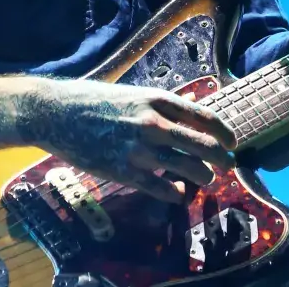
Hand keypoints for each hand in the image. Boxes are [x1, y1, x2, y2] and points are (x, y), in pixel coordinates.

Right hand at [15, 78, 235, 203]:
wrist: (56, 112)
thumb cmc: (94, 99)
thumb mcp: (133, 93)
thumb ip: (162, 105)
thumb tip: (191, 112)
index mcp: (156, 100)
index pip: (204, 117)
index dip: (224, 132)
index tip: (232, 142)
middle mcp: (152, 123)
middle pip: (201, 145)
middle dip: (221, 158)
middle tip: (229, 165)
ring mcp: (138, 148)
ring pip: (186, 168)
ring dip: (203, 177)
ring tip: (207, 179)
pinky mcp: (122, 170)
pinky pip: (159, 187)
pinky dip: (175, 193)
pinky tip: (179, 194)